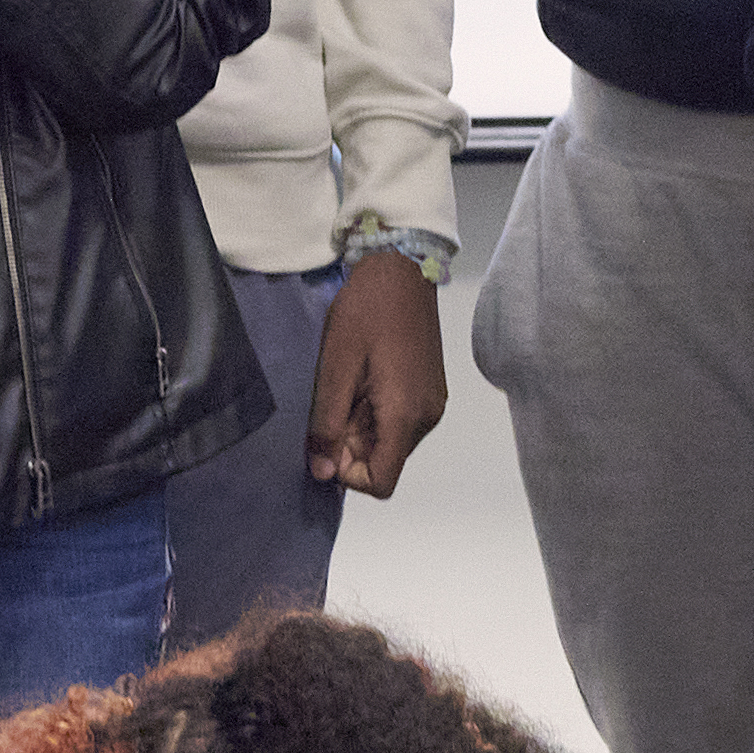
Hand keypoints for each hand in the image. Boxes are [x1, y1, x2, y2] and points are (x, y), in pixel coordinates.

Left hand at [309, 253, 448, 495]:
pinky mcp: (432, 391)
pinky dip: (378, 414)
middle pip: (386, 462)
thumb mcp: (335, 368)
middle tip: (334, 402)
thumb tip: (320, 473)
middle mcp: (427, 418)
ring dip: (363, 428)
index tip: (328, 439)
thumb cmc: (365, 312)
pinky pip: (401, 421)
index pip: (381, 483)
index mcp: (405, 416)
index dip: (348, 475)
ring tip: (350, 386)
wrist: (401, 269)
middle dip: (352, 446)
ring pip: (392, 442)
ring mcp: (433, 404)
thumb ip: (327, 425)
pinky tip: (365, 380)